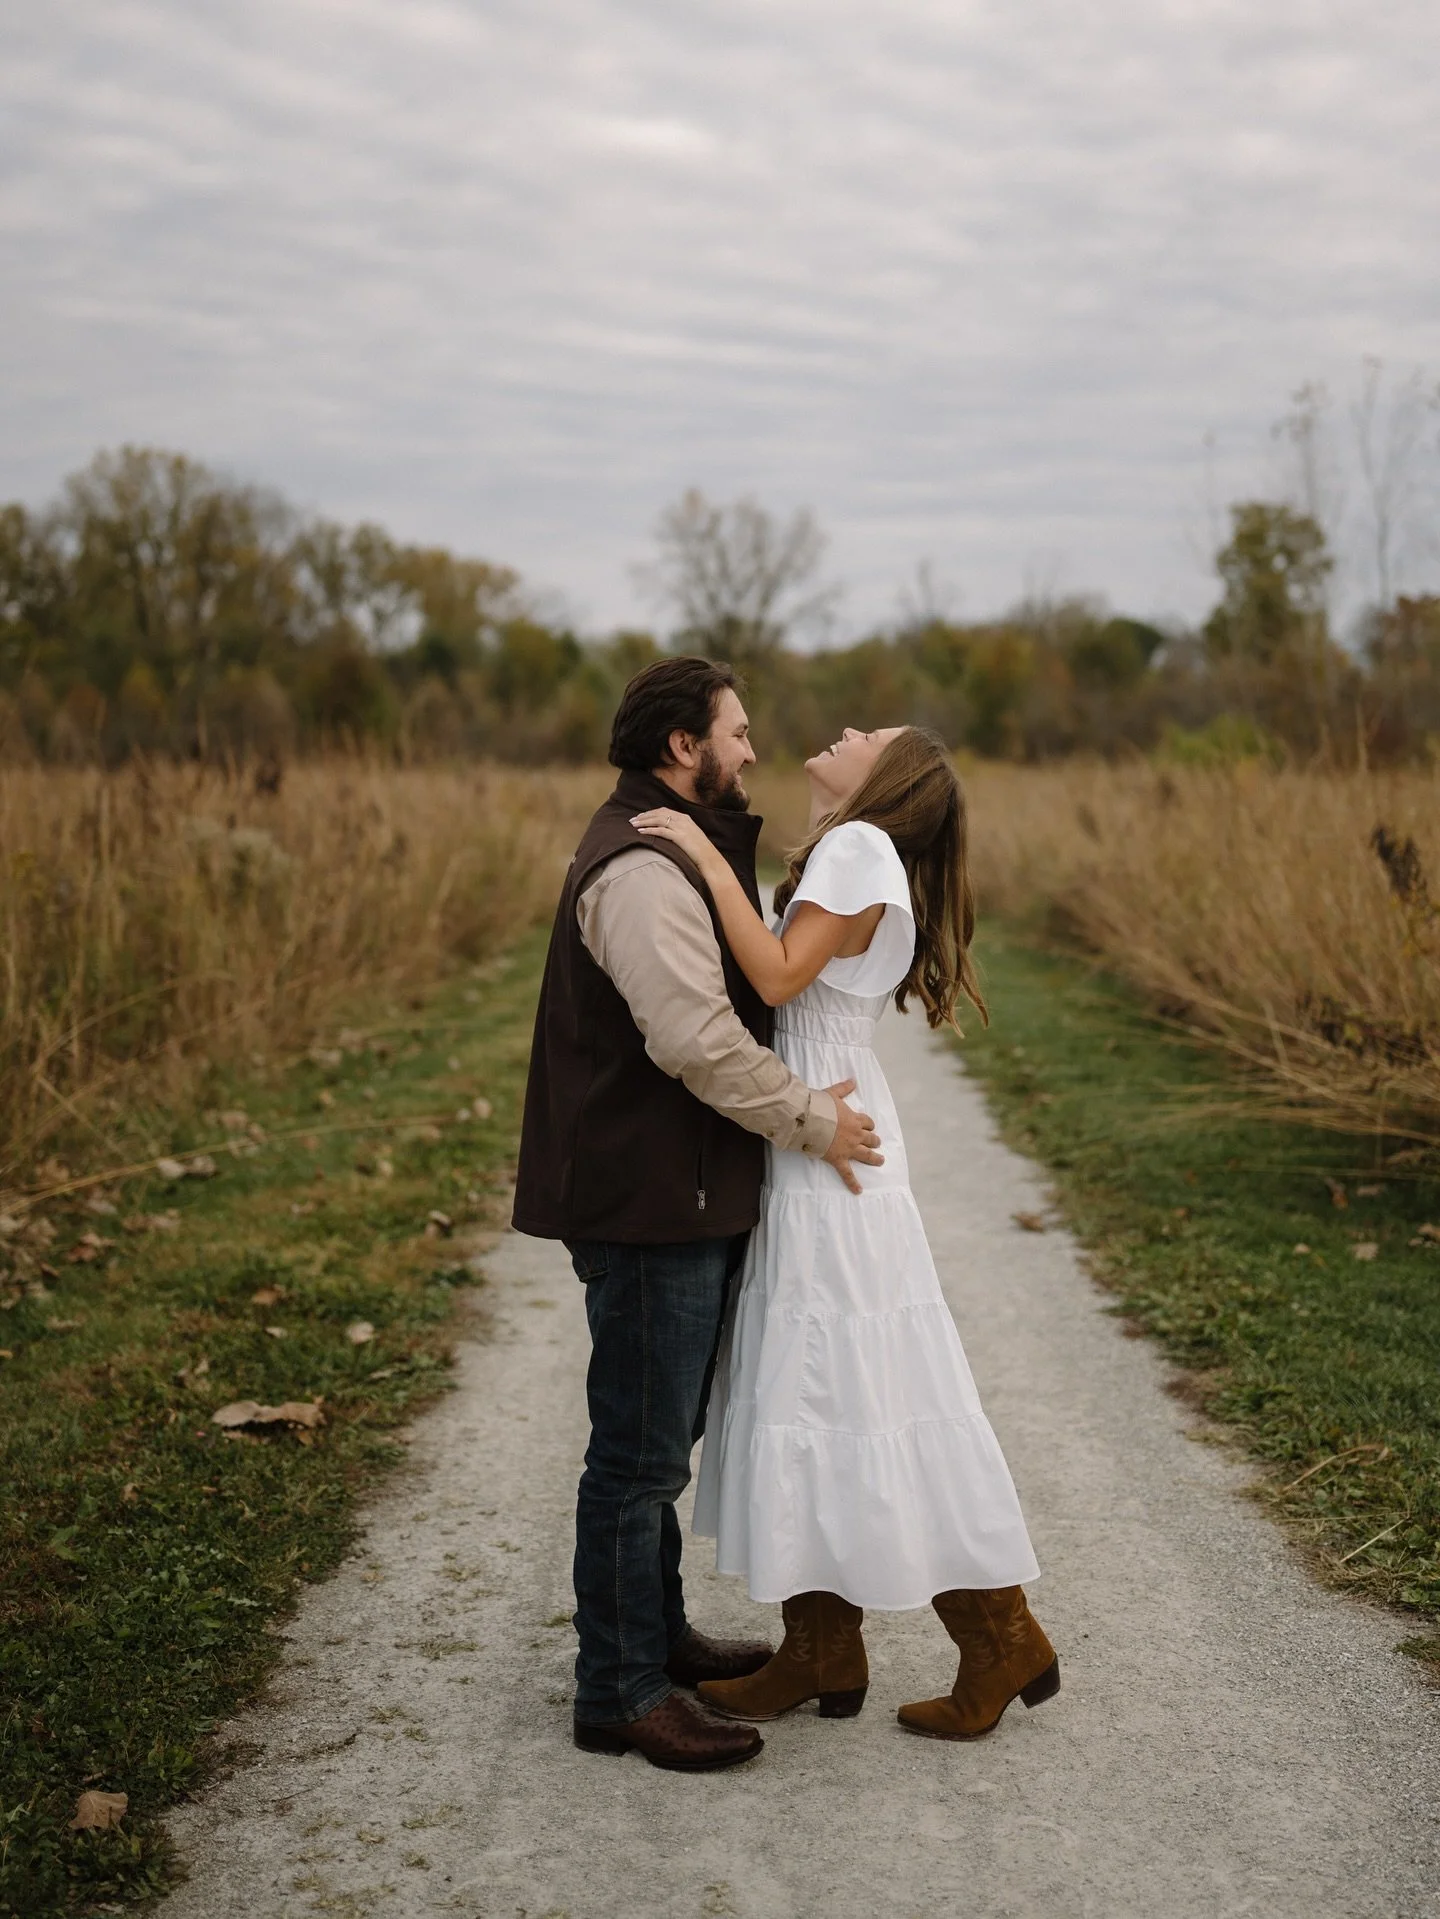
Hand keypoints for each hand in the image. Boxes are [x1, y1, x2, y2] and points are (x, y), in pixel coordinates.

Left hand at [631, 808, 718, 872]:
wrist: (710, 858)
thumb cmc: (700, 850)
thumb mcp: (690, 835)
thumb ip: (680, 830)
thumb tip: (667, 831)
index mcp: (685, 817)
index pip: (664, 811)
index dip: (650, 813)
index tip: (640, 816)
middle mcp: (682, 819)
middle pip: (658, 813)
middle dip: (644, 816)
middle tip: (632, 820)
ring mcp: (681, 827)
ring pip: (658, 820)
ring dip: (644, 822)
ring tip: (633, 824)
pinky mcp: (679, 837)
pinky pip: (661, 831)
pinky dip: (649, 830)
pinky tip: (641, 832)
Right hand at [822, 1078, 883, 1193]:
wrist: (809, 1120)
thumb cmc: (819, 1106)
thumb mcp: (833, 1094)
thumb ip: (844, 1088)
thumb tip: (853, 1080)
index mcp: (854, 1119)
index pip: (867, 1122)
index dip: (869, 1124)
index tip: (869, 1126)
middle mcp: (855, 1134)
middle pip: (870, 1138)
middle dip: (874, 1140)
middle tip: (877, 1143)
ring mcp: (848, 1148)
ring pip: (866, 1155)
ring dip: (874, 1158)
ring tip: (880, 1161)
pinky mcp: (838, 1159)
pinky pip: (848, 1174)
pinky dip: (853, 1183)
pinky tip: (858, 1191)